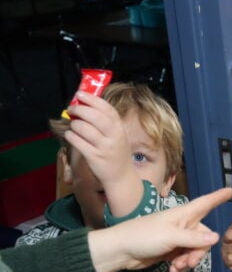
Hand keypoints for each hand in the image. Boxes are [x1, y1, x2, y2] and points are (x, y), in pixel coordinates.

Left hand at [63, 91, 142, 216]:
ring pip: (83, 128)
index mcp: (120, 128)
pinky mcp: (94, 157)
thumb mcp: (117, 135)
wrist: (121, 176)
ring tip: (73, 126)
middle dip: (79, 110)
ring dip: (74, 124)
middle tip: (72, 109)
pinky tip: (71, 136)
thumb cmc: (116, 152)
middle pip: (94, 116)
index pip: (107, 109)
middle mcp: (114, 137)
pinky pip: (77, 142)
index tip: (80, 94)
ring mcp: (104, 147)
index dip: (92, 99)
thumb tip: (85, 105)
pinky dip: (70, 136)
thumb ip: (106, 121)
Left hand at [89, 187, 231, 271]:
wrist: (120, 251)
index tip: (230, 191)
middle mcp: (183, 224)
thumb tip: (217, 237)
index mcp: (184, 214)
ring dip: (189, 260)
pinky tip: (173, 269)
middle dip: (199, 251)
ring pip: (195, 249)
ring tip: (177, 267)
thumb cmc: (144, 236)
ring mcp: (177, 237)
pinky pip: (185, 257)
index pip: (205, 203)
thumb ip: (194, 238)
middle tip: (188, 263)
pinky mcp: (170, 250)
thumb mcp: (171, 236)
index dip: (218, 197)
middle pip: (204, 236)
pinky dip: (181, 264)